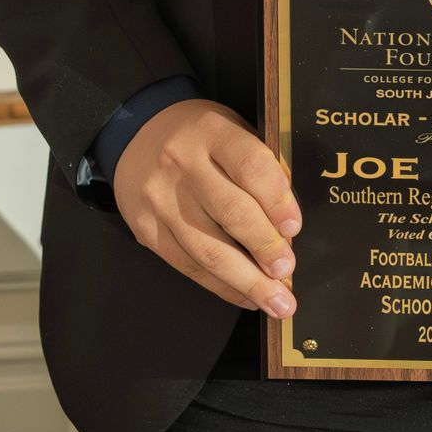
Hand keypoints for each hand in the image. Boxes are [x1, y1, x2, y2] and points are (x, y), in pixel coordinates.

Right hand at [113, 97, 301, 317]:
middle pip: (231, 213)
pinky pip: (187, 266)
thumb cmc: (199, 137)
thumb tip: (288, 225)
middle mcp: (182, 164)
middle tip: (287, 271)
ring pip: (208, 249)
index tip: (294, 228)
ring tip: (276, 301)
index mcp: (212, 132)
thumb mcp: (232, 129)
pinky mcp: (146, 229)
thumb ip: (261, 167)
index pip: (250, 166)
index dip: (277, 201)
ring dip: (247, 282)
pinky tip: (245, 296)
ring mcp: (160, 199)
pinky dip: (220, 286)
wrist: (137, 134)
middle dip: (265, 248)